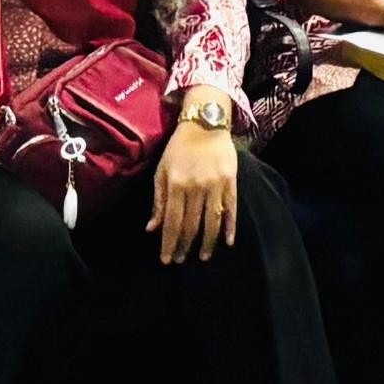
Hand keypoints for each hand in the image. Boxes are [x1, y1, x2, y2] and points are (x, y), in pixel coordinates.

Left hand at [152, 113, 238, 262]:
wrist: (205, 123)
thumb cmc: (179, 148)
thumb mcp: (162, 171)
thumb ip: (158, 201)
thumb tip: (152, 229)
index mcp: (176, 185)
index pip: (172, 222)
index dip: (169, 243)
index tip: (167, 259)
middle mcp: (196, 187)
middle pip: (191, 224)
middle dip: (185, 245)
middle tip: (182, 260)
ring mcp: (215, 185)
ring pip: (211, 220)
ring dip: (207, 242)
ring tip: (204, 256)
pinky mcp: (231, 181)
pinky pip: (231, 208)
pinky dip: (230, 226)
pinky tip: (228, 241)